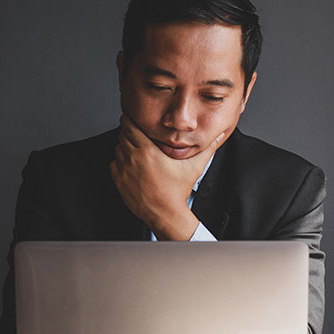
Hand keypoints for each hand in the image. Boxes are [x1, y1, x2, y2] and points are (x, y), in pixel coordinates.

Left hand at [109, 114, 223, 239]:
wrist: (166, 214)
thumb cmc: (178, 192)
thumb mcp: (194, 167)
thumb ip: (207, 148)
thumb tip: (220, 135)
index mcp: (148, 150)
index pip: (129, 125)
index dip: (131, 120)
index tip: (135, 120)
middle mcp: (133, 158)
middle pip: (122, 135)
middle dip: (128, 132)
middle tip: (138, 135)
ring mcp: (124, 170)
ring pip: (117, 149)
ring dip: (125, 147)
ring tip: (137, 152)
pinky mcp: (119, 181)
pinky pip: (114, 164)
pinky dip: (120, 163)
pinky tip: (133, 167)